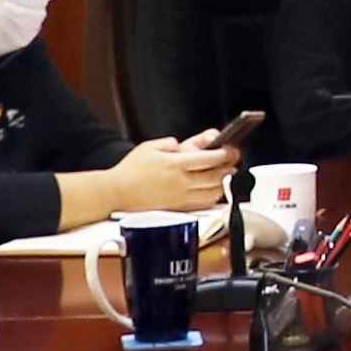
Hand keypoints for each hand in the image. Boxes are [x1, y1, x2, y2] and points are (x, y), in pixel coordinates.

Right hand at [101, 137, 232, 216]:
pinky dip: (214, 196)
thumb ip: (170, 143)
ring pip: (212, 192)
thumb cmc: (130, 170)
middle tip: (234, 161)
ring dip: (224, 182)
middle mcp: (180, 182)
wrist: (117, 192)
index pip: (208, 159)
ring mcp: (180, 196)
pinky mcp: (177, 207)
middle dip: (229, 167)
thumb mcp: (150, 147)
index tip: (230, 150)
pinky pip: (203, 203)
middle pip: (215, 176)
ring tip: (227, 174)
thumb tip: (183, 144)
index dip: (223, 154)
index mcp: (174, 164)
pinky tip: (215, 190)